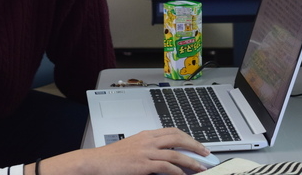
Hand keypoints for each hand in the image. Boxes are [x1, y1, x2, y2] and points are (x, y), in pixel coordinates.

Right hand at [27, 128, 209, 174]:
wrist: (96, 162)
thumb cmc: (112, 158)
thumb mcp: (132, 148)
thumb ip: (148, 149)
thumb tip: (165, 156)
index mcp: (145, 134)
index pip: (172, 131)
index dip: (187, 137)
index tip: (197, 145)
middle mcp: (147, 140)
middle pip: (178, 138)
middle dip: (194, 145)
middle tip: (206, 154)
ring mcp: (145, 151)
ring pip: (176, 153)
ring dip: (191, 161)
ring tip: (201, 168)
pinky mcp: (143, 164)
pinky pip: (166, 167)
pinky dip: (177, 172)